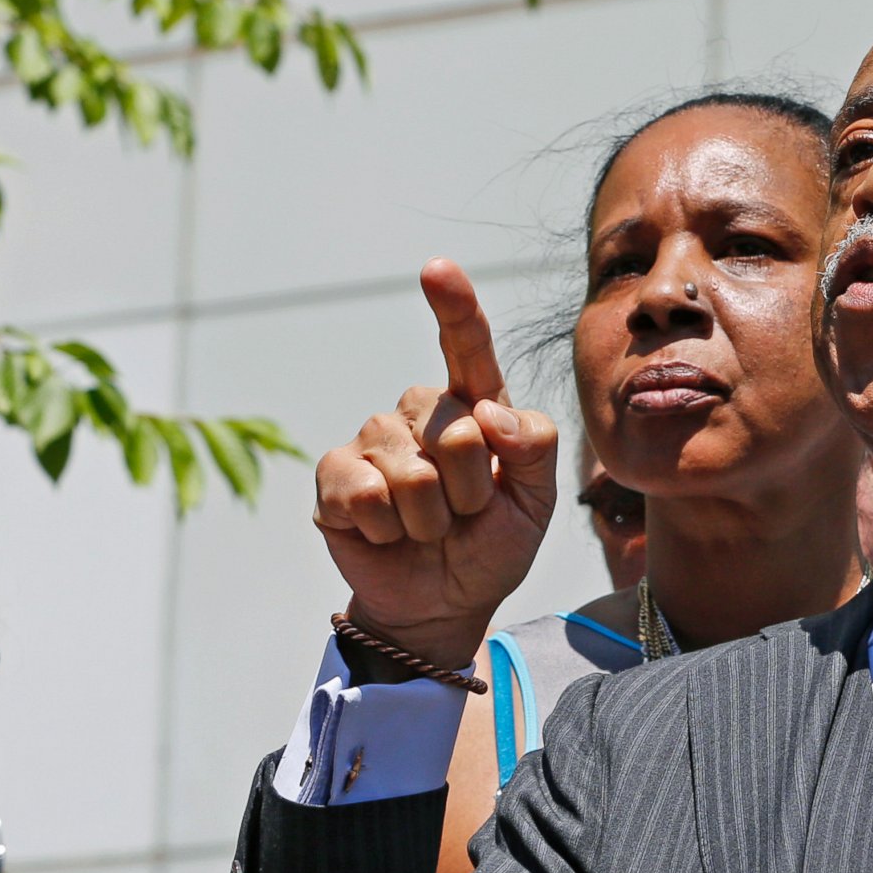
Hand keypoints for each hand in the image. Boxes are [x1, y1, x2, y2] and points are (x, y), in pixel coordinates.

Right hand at [313, 259, 560, 672]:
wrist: (445, 603)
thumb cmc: (493, 544)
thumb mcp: (537, 502)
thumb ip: (536, 448)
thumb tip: (490, 412)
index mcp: (474, 406)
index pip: (467, 348)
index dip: (454, 308)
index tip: (437, 270)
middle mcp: (420, 413)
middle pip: (455, 430)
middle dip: (471, 491)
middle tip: (465, 516)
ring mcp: (373, 441)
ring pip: (411, 471)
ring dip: (430, 518)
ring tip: (429, 529)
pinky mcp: (335, 476)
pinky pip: (363, 493)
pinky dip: (387, 528)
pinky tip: (388, 534)